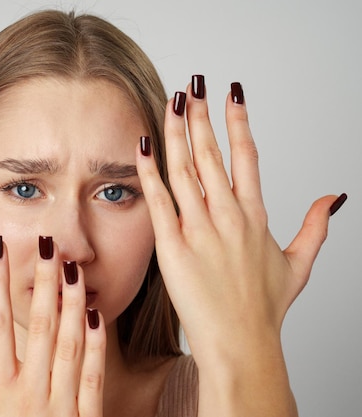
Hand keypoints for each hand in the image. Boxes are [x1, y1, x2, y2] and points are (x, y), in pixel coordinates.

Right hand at [0, 237, 105, 416]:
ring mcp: (60, 407)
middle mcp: (30, 395)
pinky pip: (92, 377)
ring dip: (71, 304)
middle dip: (41, 281)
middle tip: (45, 244)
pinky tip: (97, 315)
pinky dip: (96, 346)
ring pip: (69, 345)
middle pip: (37, 326)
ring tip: (71, 268)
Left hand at [136, 78, 343, 414]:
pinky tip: (144, 145)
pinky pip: (159, 200)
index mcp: (255, 216)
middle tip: (192, 85)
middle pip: (212, 153)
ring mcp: (200, 230)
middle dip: (200, 115)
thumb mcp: (299, 265)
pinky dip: (149, 171)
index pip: (247, 155)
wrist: (241, 343)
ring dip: (176, 131)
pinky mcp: (173, 247)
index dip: (238, 121)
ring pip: (185, 168)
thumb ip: (315, 227)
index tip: (231, 94)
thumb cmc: (265, 309)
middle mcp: (228, 216)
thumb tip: (333, 198)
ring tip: (171, 101)